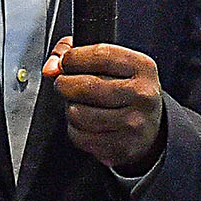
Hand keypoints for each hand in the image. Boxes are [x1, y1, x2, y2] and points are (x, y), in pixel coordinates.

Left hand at [44, 39, 163, 167]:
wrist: (150, 131)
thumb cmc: (126, 92)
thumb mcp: (116, 65)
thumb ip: (78, 55)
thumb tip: (50, 67)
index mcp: (142, 67)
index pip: (99, 54)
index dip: (72, 57)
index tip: (66, 62)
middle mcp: (141, 94)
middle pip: (83, 86)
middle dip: (65, 84)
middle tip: (68, 86)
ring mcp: (132, 123)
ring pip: (77, 113)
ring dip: (71, 109)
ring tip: (82, 106)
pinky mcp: (120, 146)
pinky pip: (80, 136)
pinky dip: (76, 130)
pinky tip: (88, 125)